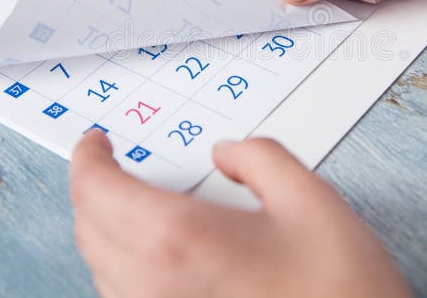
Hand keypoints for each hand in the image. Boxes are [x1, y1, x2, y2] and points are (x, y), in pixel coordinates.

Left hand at [70, 130, 409, 297]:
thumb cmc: (340, 294)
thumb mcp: (311, 202)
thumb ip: (261, 158)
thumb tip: (229, 153)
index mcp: (179, 242)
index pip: (96, 192)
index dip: (87, 159)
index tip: (95, 143)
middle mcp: (154, 291)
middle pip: (89, 230)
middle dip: (95, 191)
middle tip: (117, 167)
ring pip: (101, 271)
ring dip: (108, 231)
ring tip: (142, 207)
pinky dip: (128, 269)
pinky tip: (166, 258)